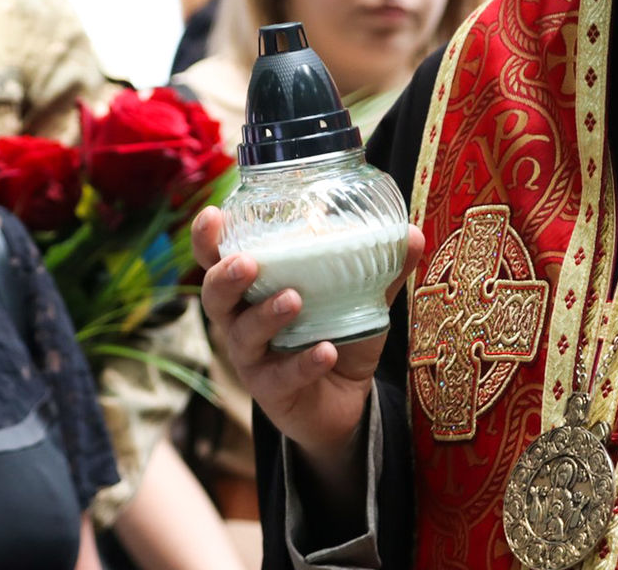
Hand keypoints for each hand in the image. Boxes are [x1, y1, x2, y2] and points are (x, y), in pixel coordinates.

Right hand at [190, 206, 424, 480]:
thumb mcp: (356, 297)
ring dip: (265, 315)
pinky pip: (281, 377)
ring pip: (243, 336)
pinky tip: (326, 351)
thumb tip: (411, 234)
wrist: (343, 401)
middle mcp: (241, 321)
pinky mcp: (272, 393)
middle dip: (225, 277)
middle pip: (213, 296)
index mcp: (252, 288)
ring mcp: (253, 359)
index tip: (213, 216)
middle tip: (247, 263)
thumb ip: (379, 267)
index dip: (206, 239)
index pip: (216, 259)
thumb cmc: (334, 332)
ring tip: (294, 299)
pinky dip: (303, 363)